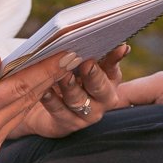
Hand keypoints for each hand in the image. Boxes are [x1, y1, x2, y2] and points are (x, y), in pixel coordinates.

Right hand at [0, 50, 88, 159]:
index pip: (20, 87)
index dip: (47, 70)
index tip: (67, 55)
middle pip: (27, 99)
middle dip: (51, 77)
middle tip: (73, 55)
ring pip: (22, 111)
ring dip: (41, 90)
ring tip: (61, 66)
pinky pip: (13, 121)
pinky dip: (24, 103)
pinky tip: (36, 86)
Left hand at [16, 44, 130, 140]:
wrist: (50, 105)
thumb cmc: (69, 76)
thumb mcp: (81, 63)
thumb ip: (90, 50)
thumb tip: (104, 38)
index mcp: (110, 78)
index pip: (114, 66)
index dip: (115, 57)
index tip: (117, 47)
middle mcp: (104, 98)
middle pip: (101, 87)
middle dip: (93, 75)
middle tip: (86, 63)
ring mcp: (88, 113)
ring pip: (79, 100)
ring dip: (70, 86)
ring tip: (62, 75)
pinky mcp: (70, 124)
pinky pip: (60, 111)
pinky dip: (52, 100)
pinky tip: (45, 90)